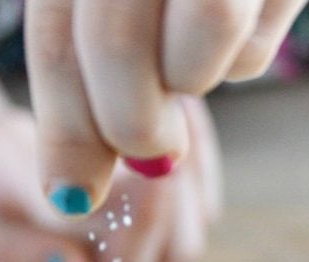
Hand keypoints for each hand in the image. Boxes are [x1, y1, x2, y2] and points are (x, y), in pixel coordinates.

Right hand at [0, 97, 220, 261]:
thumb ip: (10, 259)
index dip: (140, 223)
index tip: (151, 163)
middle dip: (169, 195)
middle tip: (170, 125)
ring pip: (181, 242)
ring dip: (184, 183)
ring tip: (174, 113)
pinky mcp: (141, 249)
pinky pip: (186, 219)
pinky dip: (190, 173)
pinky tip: (180, 119)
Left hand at [25, 0, 306, 212]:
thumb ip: (88, 67)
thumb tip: (72, 192)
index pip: (58, 36)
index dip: (62, 128)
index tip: (68, 196)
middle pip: (116, 49)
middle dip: (127, 122)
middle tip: (152, 147)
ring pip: (195, 55)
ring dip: (189, 79)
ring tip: (196, 45)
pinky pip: (249, 51)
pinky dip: (242, 56)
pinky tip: (246, 12)